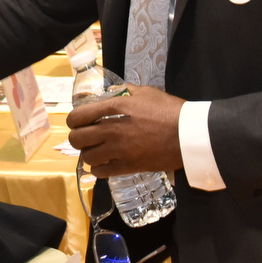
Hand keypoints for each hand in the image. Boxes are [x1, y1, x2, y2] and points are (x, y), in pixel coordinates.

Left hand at [65, 86, 184, 174]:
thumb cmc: (169, 110)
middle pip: (77, 139)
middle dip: (77, 138)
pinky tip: (104, 164)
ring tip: (96, 151)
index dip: (73, 120)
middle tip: (85, 138)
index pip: (78, 116)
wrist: (188, 135)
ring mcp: (119, 150)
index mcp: (114, 107)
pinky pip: (101, 172)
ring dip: (88, 154)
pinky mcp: (128, 166)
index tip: (77, 122)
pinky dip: (99, 169)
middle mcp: (112, 129)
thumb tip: (111, 92)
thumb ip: (125, 90)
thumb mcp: (146, 92)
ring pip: (87, 157)